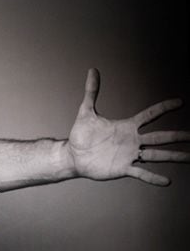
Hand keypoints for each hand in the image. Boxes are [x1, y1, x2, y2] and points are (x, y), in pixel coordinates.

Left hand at [68, 68, 188, 185]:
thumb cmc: (80, 135)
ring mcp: (129, 155)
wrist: (72, 156)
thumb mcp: (86, 112)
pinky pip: (141, 173)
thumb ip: (91, 92)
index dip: (164, 108)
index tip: (180, 102)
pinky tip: (167, 181)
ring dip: (173, 156)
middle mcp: (132, 141)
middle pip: (160, 137)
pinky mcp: (122, 168)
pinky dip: (153, 177)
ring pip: (156, 155)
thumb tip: (92, 70)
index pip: (150, 115)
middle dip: (178, 136)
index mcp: (127, 127)